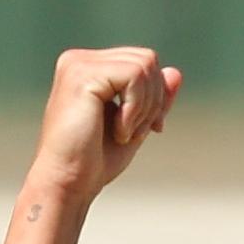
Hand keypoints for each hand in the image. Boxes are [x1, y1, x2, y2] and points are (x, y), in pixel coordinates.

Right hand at [28, 47, 182, 199]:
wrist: (68, 183)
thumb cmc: (96, 160)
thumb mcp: (137, 124)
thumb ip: (154, 97)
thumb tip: (175, 72)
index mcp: (89, 69)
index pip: (143, 62)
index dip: (157, 95)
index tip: (151, 128)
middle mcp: (80, 61)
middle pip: (147, 60)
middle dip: (154, 101)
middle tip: (137, 134)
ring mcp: (78, 65)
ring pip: (144, 67)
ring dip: (145, 108)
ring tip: (125, 134)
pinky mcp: (82, 75)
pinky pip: (134, 76)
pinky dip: (136, 109)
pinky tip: (119, 132)